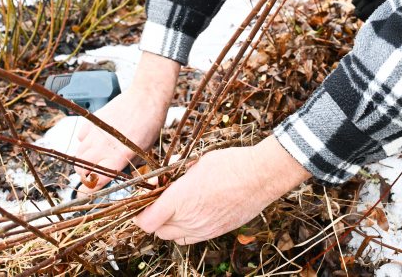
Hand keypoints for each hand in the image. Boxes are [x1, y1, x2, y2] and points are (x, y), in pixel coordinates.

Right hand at [74, 51, 178, 190]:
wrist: (145, 98)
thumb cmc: (149, 126)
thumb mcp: (142, 152)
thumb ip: (126, 166)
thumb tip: (115, 178)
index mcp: (118, 157)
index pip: (94, 181)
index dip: (87, 191)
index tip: (86, 194)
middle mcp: (103, 146)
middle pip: (81, 170)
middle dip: (85, 177)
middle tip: (94, 176)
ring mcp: (95, 133)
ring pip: (78, 155)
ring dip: (84, 161)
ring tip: (96, 159)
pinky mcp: (91, 121)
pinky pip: (80, 139)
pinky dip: (85, 144)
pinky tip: (97, 141)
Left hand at [134, 136, 309, 243]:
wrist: (261, 176)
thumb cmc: (230, 164)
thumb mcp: (196, 163)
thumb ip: (177, 177)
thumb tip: (166, 179)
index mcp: (179, 200)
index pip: (146, 222)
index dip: (139, 215)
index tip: (141, 205)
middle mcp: (189, 219)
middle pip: (159, 232)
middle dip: (155, 219)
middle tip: (161, 202)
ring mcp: (204, 229)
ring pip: (176, 238)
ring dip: (172, 226)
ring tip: (179, 208)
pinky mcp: (218, 232)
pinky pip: (194, 238)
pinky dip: (189, 229)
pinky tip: (196, 212)